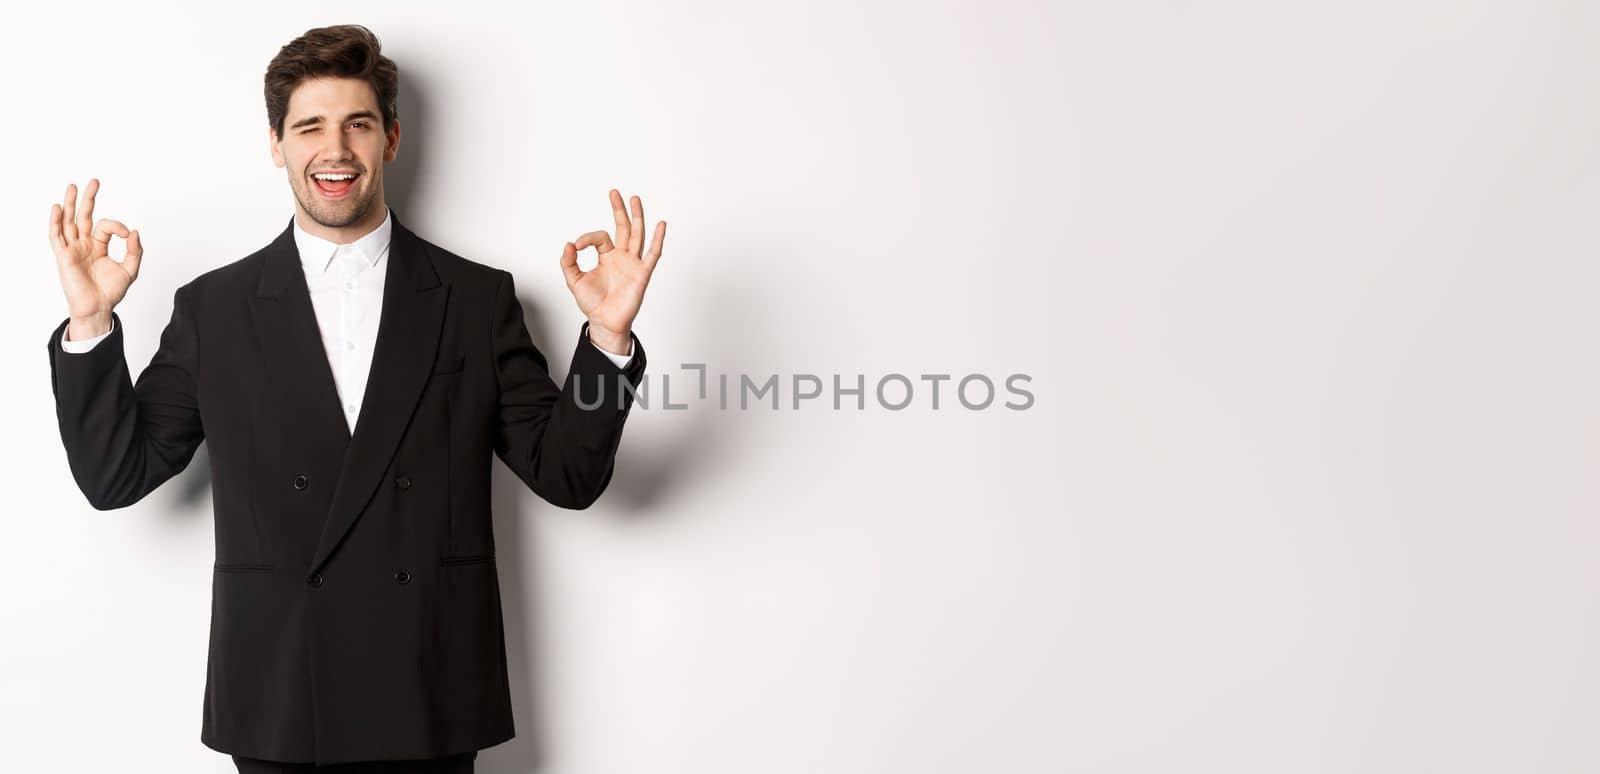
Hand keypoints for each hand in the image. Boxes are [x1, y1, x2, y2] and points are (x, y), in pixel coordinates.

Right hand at [49, 179, 141, 338]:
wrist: (98, 308)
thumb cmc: (111, 291)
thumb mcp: (130, 269)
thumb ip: (134, 250)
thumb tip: (135, 231)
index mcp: (98, 246)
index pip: (105, 226)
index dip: (117, 226)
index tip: (127, 234)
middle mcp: (83, 245)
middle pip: (83, 216)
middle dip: (88, 198)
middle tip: (94, 181)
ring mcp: (72, 249)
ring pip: (68, 222)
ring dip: (70, 204)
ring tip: (73, 186)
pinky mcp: (63, 256)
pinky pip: (56, 237)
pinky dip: (56, 222)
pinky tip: (57, 208)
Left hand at [560, 188, 665, 352]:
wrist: (605, 322)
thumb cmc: (592, 303)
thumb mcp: (574, 280)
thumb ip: (568, 262)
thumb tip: (569, 244)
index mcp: (607, 256)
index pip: (600, 237)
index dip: (586, 238)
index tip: (576, 246)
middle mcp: (621, 257)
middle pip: (623, 227)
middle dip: (619, 210)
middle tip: (615, 193)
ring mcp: (633, 263)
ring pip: (637, 235)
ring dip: (637, 217)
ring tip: (635, 199)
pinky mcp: (642, 273)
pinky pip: (652, 254)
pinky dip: (658, 240)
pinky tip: (661, 225)